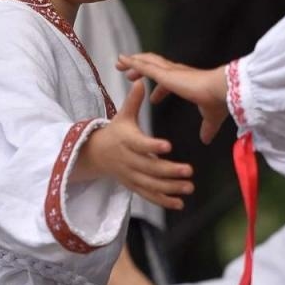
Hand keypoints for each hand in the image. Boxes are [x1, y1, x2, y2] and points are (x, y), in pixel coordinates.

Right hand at [93, 81, 193, 210]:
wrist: (95, 154)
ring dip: (170, 188)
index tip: (168, 146)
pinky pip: (148, 195)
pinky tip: (179, 203)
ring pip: (150, 184)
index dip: (153, 146)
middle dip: (169, 171)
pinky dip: (163, 201)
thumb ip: (133, 101)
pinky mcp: (133, 185)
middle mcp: (127, 160)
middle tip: (189, 170)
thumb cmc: (114, 131)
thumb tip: (140, 81)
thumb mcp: (122, 116)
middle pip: (149, 168)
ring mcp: (130, 175)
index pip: (140, 144)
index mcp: (126, 141)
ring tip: (189, 187)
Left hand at [116, 54, 230, 144]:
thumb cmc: (219, 101)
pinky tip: (122, 60)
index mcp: (186, 81)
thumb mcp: (211, 118)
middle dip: (142, 69)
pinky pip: (144, 66)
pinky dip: (132, 62)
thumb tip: (206, 140)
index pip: (169, 83)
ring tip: (120, 62)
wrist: (221, 91)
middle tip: (129, 74)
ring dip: (133, 62)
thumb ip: (207, 128)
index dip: (160, 90)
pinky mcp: (165, 73)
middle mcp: (177, 73)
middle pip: (155, 68)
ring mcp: (170, 71)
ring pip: (147, 62)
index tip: (153, 98)